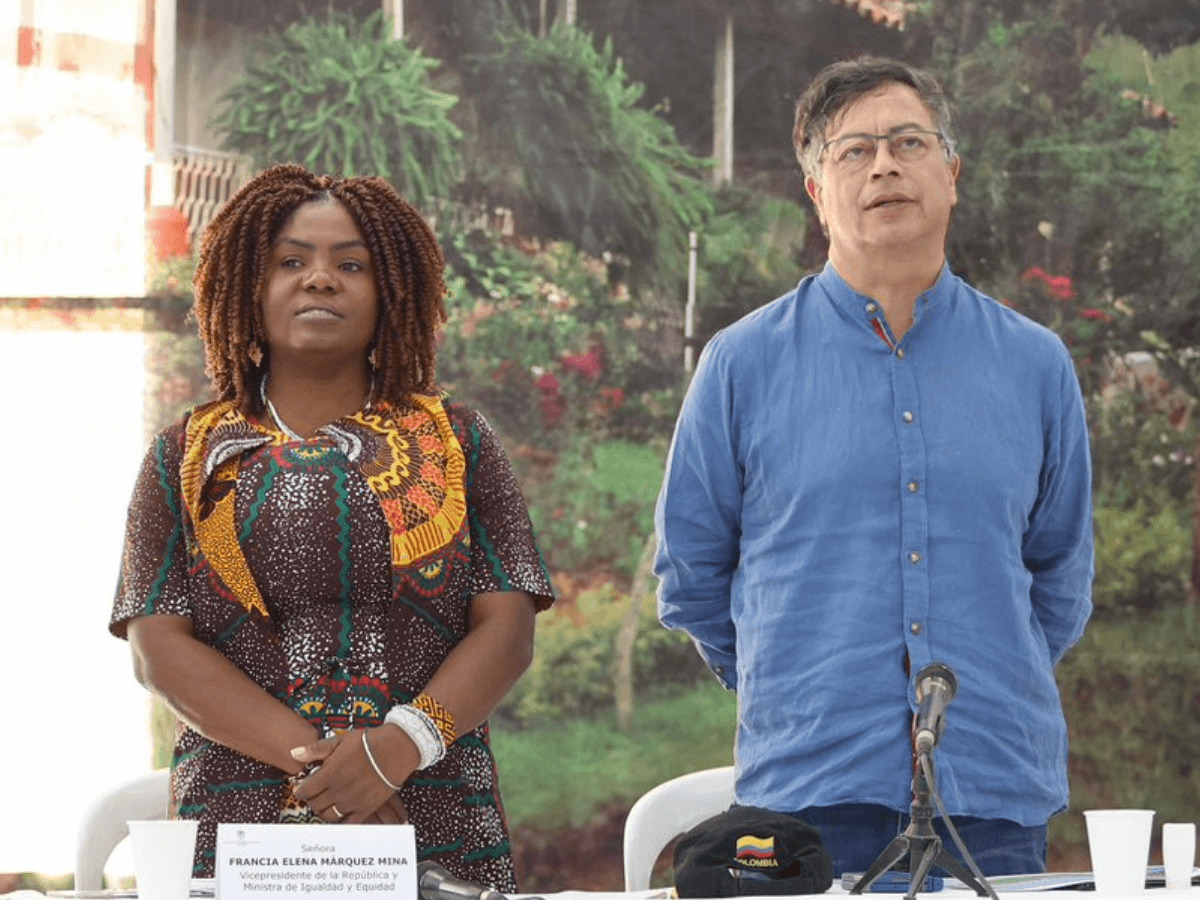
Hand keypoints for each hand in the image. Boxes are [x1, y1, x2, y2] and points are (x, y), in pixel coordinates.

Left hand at [290, 727, 418, 822]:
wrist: (396, 748)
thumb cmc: (368, 742)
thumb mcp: (340, 740)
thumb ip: (315, 749)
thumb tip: (294, 753)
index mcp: (329, 774)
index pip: (305, 791)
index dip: (301, 789)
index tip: (302, 787)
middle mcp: (338, 791)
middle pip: (315, 804)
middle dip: (312, 799)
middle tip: (315, 793)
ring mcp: (352, 802)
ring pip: (328, 815)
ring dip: (324, 810)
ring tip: (327, 802)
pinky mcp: (366, 808)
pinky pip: (348, 823)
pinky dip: (341, 821)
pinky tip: (341, 813)